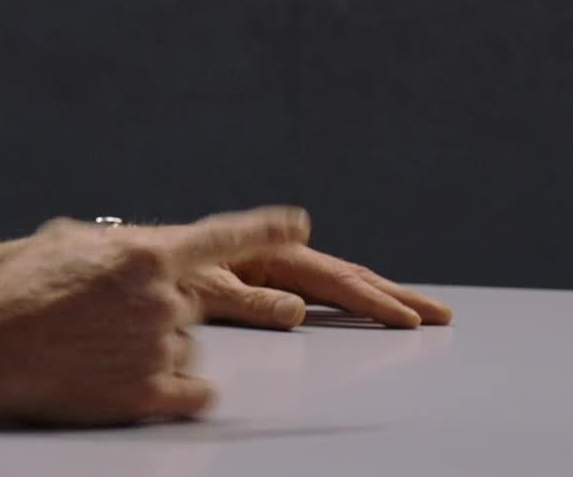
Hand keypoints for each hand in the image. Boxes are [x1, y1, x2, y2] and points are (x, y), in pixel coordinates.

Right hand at [0, 206, 310, 426]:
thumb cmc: (20, 288)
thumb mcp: (67, 242)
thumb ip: (116, 241)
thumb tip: (136, 246)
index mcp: (147, 254)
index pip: (221, 238)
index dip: (264, 229)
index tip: (298, 224)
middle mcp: (164, 298)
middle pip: (191, 306)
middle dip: (157, 313)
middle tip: (106, 320)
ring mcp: (160, 347)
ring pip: (187, 348)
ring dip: (156, 351)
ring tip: (98, 351)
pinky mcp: (151, 392)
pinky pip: (196, 392)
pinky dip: (177, 390)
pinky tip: (140, 383)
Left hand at [181, 244, 454, 329]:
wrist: (132, 263)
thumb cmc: (160, 270)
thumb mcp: (199, 287)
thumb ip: (246, 299)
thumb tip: (297, 310)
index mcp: (267, 253)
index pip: (331, 280)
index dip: (371, 300)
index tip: (407, 318)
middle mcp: (276, 257)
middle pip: (345, 276)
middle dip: (393, 295)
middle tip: (440, 314)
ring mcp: (273, 269)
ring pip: (336, 283)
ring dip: (378, 296)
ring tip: (417, 312)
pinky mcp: (263, 282)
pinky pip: (316, 292)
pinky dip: (349, 298)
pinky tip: (368, 308)